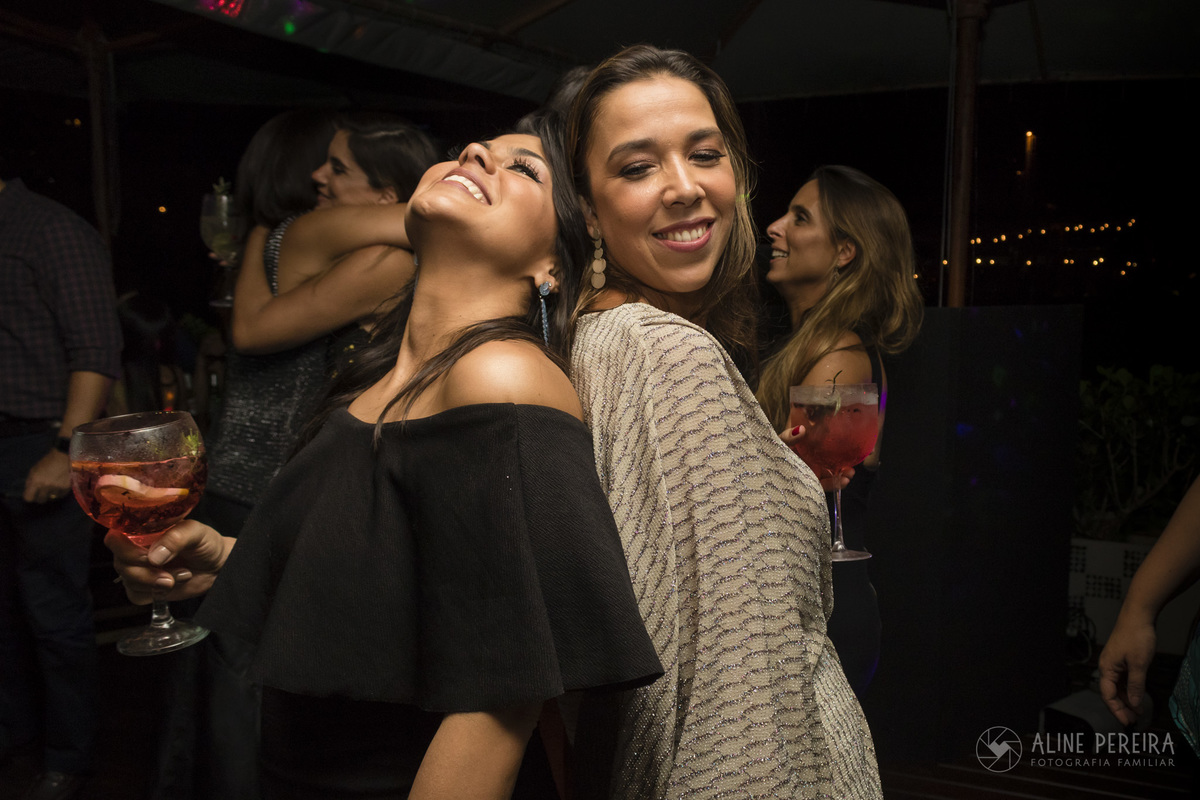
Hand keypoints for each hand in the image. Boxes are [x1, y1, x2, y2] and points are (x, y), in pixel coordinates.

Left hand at [23, 449, 71, 502]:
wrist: (65, 456)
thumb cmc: (47, 462)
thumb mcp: (34, 470)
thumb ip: (30, 482)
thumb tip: (29, 492)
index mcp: (35, 481)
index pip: (28, 498)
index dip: (30, 496)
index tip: (32, 494)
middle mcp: (45, 486)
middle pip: (40, 500)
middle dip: (41, 496)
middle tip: (44, 491)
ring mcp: (56, 488)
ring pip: (51, 498)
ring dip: (51, 493)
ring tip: (54, 485)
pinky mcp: (66, 488)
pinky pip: (60, 495)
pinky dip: (60, 492)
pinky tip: (60, 484)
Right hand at [105, 520, 231, 604]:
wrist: (217, 566)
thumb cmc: (205, 543)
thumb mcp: (196, 532)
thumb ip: (176, 537)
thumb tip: (154, 556)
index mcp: (142, 531)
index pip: (115, 538)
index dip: (124, 549)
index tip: (147, 556)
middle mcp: (135, 549)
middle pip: (121, 563)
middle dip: (146, 571)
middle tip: (169, 573)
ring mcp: (139, 569)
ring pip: (129, 580)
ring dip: (156, 582)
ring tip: (182, 575)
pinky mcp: (145, 587)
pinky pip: (136, 595)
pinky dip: (155, 593)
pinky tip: (173, 584)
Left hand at [778, 426, 852, 491]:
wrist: (764, 472)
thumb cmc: (771, 453)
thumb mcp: (779, 442)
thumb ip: (789, 436)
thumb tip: (803, 429)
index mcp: (807, 445)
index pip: (825, 442)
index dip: (838, 442)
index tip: (850, 442)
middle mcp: (811, 458)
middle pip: (832, 459)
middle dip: (844, 462)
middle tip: (853, 463)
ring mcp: (811, 472)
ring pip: (831, 473)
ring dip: (842, 474)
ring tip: (850, 474)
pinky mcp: (810, 484)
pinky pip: (824, 485)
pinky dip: (834, 485)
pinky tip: (842, 482)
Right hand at [1097, 613, 1156, 725]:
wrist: (1139, 616)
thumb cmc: (1136, 636)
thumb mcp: (1139, 664)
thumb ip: (1136, 685)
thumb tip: (1134, 702)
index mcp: (1106, 668)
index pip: (1108, 695)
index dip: (1117, 710)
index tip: (1127, 721)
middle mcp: (1108, 666)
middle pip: (1111, 692)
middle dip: (1122, 707)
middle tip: (1134, 720)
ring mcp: (1115, 663)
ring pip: (1118, 686)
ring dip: (1127, 699)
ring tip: (1138, 710)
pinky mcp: (1123, 659)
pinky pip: (1124, 679)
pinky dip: (1130, 689)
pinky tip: (1138, 695)